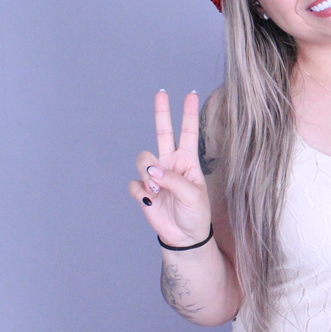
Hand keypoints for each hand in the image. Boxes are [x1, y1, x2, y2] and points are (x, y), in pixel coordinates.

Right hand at [128, 91, 211, 247]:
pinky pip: (134, 184)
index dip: (189, 114)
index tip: (191, 94)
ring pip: (143, 159)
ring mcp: (156, 177)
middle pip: (163, 133)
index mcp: (188, 161)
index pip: (188, 133)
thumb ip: (173, 180)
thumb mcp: (193, 196)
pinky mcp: (143, 192)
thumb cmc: (196, 214)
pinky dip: (141, 192)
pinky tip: (150, 200)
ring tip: (156, 189)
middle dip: (162, 113)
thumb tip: (152, 171)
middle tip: (161, 93)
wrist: (185, 237)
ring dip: (147, 173)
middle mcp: (170, 164)